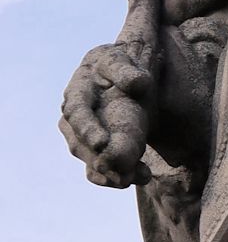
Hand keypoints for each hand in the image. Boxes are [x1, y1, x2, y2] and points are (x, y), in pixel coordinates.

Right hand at [59, 44, 154, 188]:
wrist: (124, 75)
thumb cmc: (120, 65)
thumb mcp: (122, 60)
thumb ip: (127, 71)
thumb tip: (138, 83)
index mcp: (78, 91)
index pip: (77, 112)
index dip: (88, 129)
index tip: (102, 143)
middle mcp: (75, 117)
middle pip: (80, 144)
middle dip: (98, 159)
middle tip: (118, 171)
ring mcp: (84, 136)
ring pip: (91, 159)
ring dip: (109, 172)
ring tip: (132, 178)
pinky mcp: (97, 149)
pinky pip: (99, 168)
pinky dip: (113, 178)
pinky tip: (132, 180)